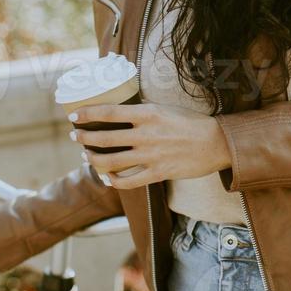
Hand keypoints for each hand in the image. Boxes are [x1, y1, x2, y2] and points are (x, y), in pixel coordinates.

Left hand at [69, 102, 229, 188]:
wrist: (216, 143)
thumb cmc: (191, 123)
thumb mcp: (166, 108)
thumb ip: (143, 111)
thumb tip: (120, 111)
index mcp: (148, 114)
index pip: (110, 112)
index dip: (88, 114)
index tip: (74, 115)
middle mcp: (146, 135)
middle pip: (105, 138)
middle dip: (84, 137)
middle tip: (75, 136)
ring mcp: (151, 156)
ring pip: (111, 161)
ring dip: (93, 159)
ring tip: (85, 156)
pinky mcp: (158, 173)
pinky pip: (129, 181)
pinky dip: (113, 181)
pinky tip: (107, 177)